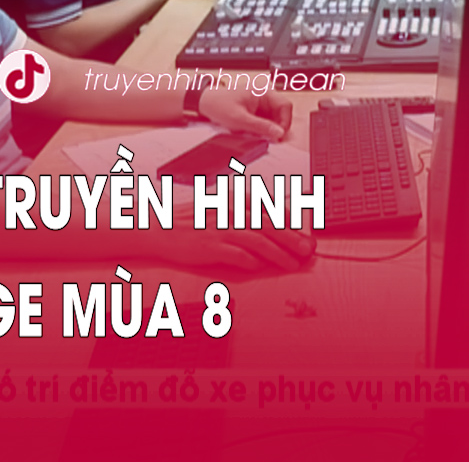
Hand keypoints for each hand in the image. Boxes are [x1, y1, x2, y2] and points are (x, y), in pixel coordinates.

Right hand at [122, 196, 313, 271]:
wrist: (161, 227)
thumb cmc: (194, 220)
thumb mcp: (222, 209)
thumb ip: (246, 214)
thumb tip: (273, 221)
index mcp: (235, 202)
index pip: (270, 212)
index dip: (291, 225)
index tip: (307, 237)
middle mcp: (230, 213)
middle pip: (268, 226)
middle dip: (291, 239)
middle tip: (307, 251)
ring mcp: (219, 229)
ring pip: (256, 241)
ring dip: (277, 253)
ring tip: (292, 264)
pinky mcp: (208, 246)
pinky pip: (234, 254)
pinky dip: (249, 261)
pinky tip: (259, 267)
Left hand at [198, 87, 292, 141]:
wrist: (204, 103)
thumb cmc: (218, 104)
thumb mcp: (240, 119)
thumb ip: (261, 126)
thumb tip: (278, 133)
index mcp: (263, 91)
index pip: (285, 105)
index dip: (285, 122)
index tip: (279, 135)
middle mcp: (264, 96)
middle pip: (281, 113)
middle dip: (276, 127)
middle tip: (269, 139)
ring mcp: (261, 103)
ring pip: (274, 119)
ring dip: (269, 129)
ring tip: (257, 135)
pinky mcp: (256, 110)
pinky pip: (265, 121)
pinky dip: (262, 129)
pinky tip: (253, 132)